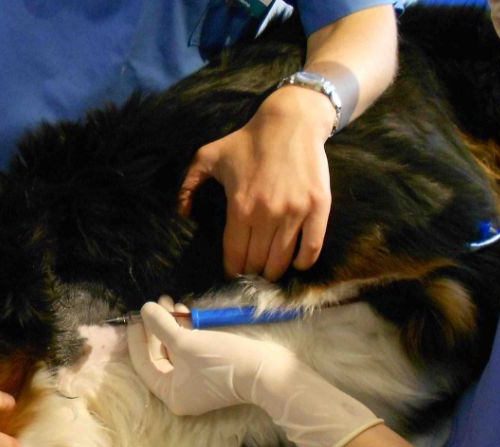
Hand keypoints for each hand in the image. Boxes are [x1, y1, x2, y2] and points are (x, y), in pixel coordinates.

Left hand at [128, 301, 380, 446]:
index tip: (136, 315)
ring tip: (170, 301)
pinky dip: (186, 330)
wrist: (267, 370)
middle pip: (159, 356)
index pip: (143, 364)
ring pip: (175, 349)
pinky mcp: (212, 368)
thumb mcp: (186, 342)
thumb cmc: (223, 361)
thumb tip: (144, 310)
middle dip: (157, 327)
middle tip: (156, 303)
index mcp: (171, 394)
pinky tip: (185, 311)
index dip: (137, 338)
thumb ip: (161, 326)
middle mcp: (182, 391)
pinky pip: (191, 348)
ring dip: (171, 325)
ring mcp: (198, 380)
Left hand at [178, 86, 333, 280]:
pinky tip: (296, 263)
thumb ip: (188, 184)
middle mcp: (267, 214)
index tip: (233, 272)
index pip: (235, 254)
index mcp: (240, 207)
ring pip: (283, 260)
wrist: (290, 121)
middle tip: (252, 271)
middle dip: (252, 272)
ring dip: (274, 272)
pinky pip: (312, 248)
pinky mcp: (318, 207)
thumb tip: (182, 212)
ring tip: (269, 270)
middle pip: (258, 262)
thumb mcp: (208, 156)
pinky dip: (303, 262)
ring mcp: (295, 212)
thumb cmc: (248, 140)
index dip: (233, 269)